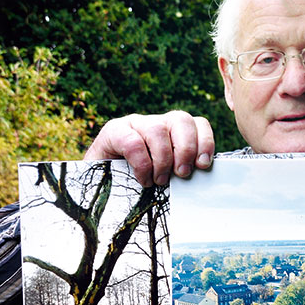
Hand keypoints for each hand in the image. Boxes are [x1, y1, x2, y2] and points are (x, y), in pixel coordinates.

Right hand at [84, 111, 214, 186]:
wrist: (100, 185)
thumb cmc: (139, 182)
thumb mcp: (166, 176)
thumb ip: (183, 171)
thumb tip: (203, 177)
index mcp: (173, 131)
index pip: (197, 123)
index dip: (204, 142)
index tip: (203, 165)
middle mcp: (156, 122)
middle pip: (181, 120)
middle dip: (186, 149)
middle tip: (182, 174)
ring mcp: (134, 124)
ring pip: (158, 129)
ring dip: (163, 159)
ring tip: (160, 180)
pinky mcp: (113, 131)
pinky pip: (133, 142)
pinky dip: (142, 164)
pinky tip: (143, 179)